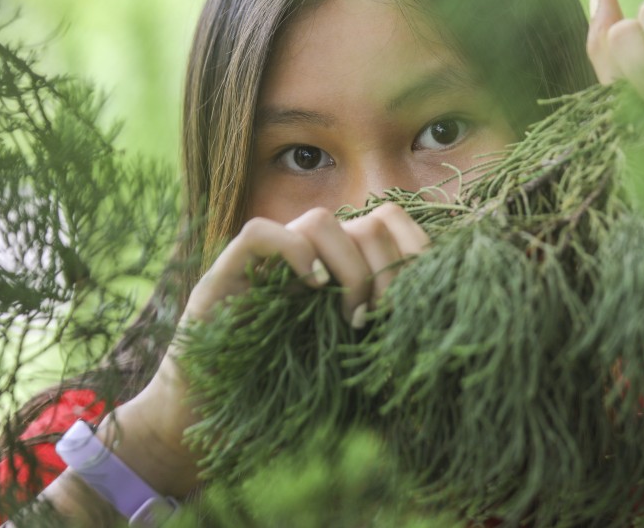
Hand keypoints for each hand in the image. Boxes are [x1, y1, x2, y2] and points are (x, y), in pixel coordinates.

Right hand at [115, 202, 429, 496]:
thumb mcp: (347, 363)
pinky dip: (293, 254)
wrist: (205, 422)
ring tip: (347, 315)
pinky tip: (310, 291)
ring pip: (319, 220)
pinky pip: (262, 235)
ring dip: (347, 267)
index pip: (389, 222)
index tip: (422, 294)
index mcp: (338, 270)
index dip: (415, 246)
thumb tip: (438, 331)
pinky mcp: (224, 276)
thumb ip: (379, 335)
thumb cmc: (280, 399)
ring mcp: (265, 263)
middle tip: (379, 317)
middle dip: (386, 269)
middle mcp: (306, 257)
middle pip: (364, 220)